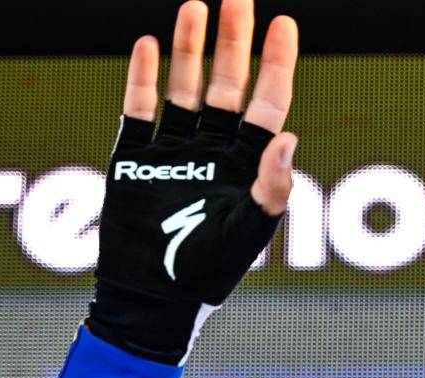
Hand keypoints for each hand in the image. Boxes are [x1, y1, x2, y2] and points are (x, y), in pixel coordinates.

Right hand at [88, 0, 299, 364]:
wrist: (146, 300)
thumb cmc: (202, 278)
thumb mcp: (245, 236)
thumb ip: (269, 190)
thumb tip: (289, 137)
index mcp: (245, 169)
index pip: (267, 106)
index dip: (276, 65)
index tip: (283, 24)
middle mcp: (212, 153)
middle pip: (228, 86)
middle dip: (233, 42)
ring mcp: (173, 154)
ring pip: (185, 89)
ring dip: (189, 49)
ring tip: (193, 6)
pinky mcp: (134, 161)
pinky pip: (139, 111)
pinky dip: (142, 79)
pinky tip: (147, 44)